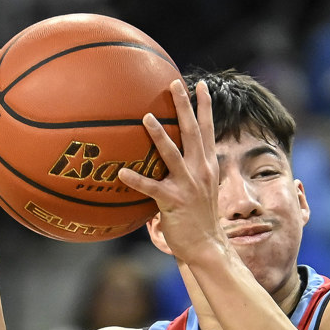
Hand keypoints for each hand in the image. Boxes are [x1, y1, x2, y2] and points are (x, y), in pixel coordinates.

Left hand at [116, 79, 220, 260]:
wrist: (206, 246)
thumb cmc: (198, 218)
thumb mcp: (199, 188)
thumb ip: (188, 169)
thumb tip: (170, 156)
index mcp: (206, 165)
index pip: (207, 130)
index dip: (204, 106)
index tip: (199, 84)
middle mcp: (200, 171)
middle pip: (192, 132)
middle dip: (185, 106)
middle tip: (175, 83)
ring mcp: (188, 186)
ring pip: (173, 154)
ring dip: (160, 135)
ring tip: (146, 117)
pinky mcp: (173, 201)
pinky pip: (152, 188)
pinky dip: (137, 180)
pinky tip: (121, 173)